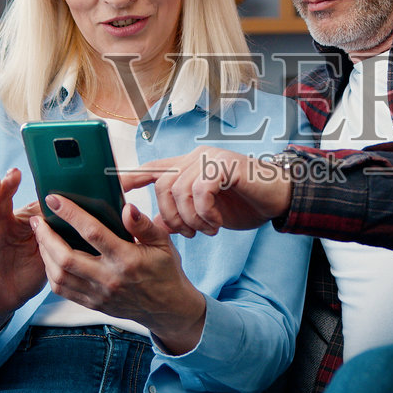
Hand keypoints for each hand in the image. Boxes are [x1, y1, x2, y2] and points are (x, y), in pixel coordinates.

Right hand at [0, 169, 46, 345]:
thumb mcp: (45, 254)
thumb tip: (72, 216)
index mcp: (16, 222)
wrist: (5, 302)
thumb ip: (54, 237)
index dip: (25, 189)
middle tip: (14, 173)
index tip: (36, 176)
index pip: (19, 200)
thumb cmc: (26, 274)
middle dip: (5, 185)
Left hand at [30, 195, 206, 354]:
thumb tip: (127, 208)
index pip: (93, 233)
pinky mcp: (92, 303)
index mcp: (127, 260)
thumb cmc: (164, 271)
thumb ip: (143, 225)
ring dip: (44, 254)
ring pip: (59, 275)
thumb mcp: (163, 243)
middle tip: (37, 220)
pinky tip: (48, 257)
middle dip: (46, 236)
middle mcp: (109, 278)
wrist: (167, 308)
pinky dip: (50, 272)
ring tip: (40, 236)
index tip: (55, 199)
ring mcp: (99, 294)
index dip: (71, 214)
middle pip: (66, 258)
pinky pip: (62, 290)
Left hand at [120, 147, 291, 237]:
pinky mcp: (226, 165)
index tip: (114, 191)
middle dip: (171, 216)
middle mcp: (195, 158)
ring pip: (180, 190)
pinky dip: (206, 213)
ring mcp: (210, 159)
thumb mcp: (205, 213)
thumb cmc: (242, 203)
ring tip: (206, 230)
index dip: (130, 179)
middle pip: (162, 185)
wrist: (278, 197)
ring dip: (191, 219)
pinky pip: (202, 190)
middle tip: (189, 234)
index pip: (151, 168)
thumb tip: (150, 225)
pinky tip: (216, 224)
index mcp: (186, 166)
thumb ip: (178, 215)